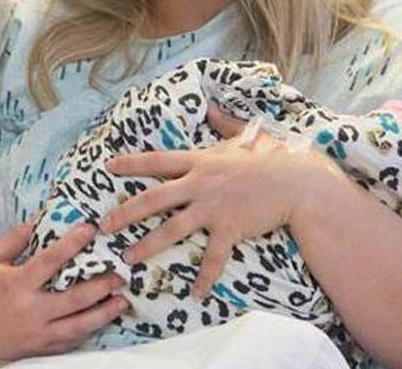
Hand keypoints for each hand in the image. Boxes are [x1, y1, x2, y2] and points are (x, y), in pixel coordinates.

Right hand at [0, 220, 127, 360]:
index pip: (51, 261)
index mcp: (16, 285)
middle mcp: (30, 311)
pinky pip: (69, 342)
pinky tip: (99, 321)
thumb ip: (16, 239)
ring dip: (103, 313)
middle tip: (119, 273)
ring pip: (78, 326)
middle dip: (101, 285)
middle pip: (75, 298)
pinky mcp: (38, 349)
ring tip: (121, 301)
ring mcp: (36, 334)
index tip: (90, 229)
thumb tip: (40, 217)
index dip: (72, 243)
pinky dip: (87, 332)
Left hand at [99, 104, 330, 297]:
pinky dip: (205, 277)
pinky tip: (195, 293)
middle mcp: (200, 184)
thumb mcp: (245, 135)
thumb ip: (224, 123)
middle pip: (153, 198)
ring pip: (172, 229)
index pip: (157, 161)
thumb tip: (212, 108)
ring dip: (147, 244)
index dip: (130, 164)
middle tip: (102, 225)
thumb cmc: (273, 157)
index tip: (107, 167)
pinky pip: (213, 257)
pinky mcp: (230, 228)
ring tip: (128, 257)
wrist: (298, 182)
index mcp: (199, 161)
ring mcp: (213, 208)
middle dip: (125, 213)